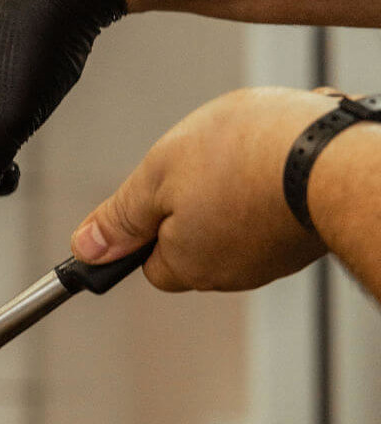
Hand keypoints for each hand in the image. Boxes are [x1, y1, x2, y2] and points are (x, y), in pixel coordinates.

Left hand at [70, 87, 335, 291]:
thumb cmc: (250, 156)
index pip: (149, 261)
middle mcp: (233, 272)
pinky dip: (271, 182)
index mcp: (188, 264)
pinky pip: (273, 208)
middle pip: (192, 239)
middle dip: (192, 200)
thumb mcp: (158, 175)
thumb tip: (85, 248)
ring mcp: (275, 257)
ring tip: (246, 152)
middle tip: (204, 162)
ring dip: (234, 186)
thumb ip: (120, 216)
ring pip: (234, 220)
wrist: (338, 151)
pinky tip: (278, 155)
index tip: (155, 194)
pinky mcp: (306, 236)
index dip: (146, 224)